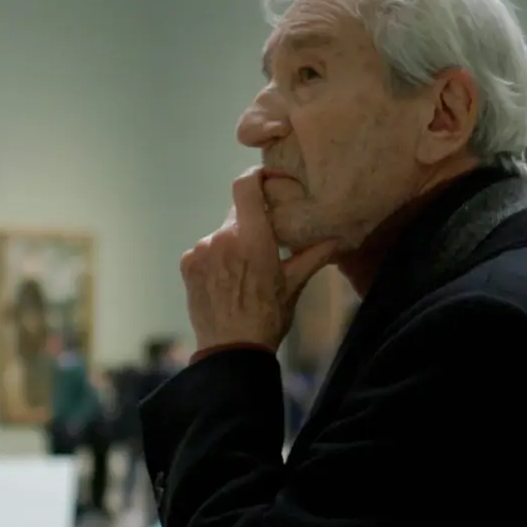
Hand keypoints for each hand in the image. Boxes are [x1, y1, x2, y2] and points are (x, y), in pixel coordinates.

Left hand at [178, 168, 340, 352]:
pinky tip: (225, 282)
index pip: (246, 185)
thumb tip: (339, 237)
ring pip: (221, 233)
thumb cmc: (268, 317)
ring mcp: (201, 249)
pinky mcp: (187, 263)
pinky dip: (216, 258)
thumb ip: (314, 255)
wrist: (231, 350)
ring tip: (243, 273)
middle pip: (237, 213)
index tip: (267, 180)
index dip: (256, 176)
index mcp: (252, 237)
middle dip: (251, 224)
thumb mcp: (294, 285)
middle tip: (263, 247)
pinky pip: (205, 250)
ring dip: (232, 244)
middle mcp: (223, 236)